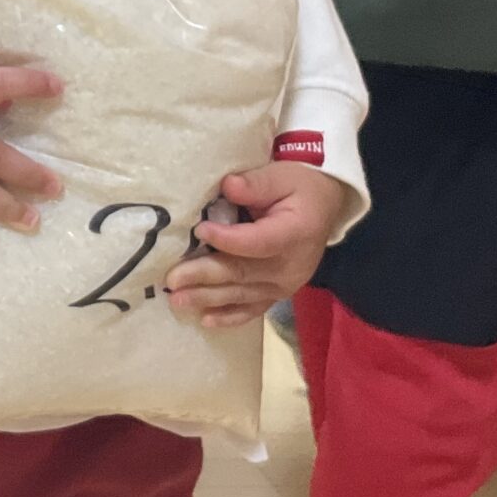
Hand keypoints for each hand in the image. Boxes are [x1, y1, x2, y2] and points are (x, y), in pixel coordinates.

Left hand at [163, 163, 356, 329]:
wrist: (324, 208)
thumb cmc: (299, 188)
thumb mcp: (281, 176)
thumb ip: (256, 183)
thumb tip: (228, 186)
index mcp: (294, 234)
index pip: (256, 242)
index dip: (227, 239)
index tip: (199, 230)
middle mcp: (291, 266)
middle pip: (242, 272)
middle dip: (204, 276)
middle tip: (172, 279)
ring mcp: (285, 285)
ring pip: (242, 294)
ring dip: (208, 298)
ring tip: (177, 299)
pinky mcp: (278, 294)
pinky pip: (252, 309)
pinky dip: (229, 316)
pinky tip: (206, 320)